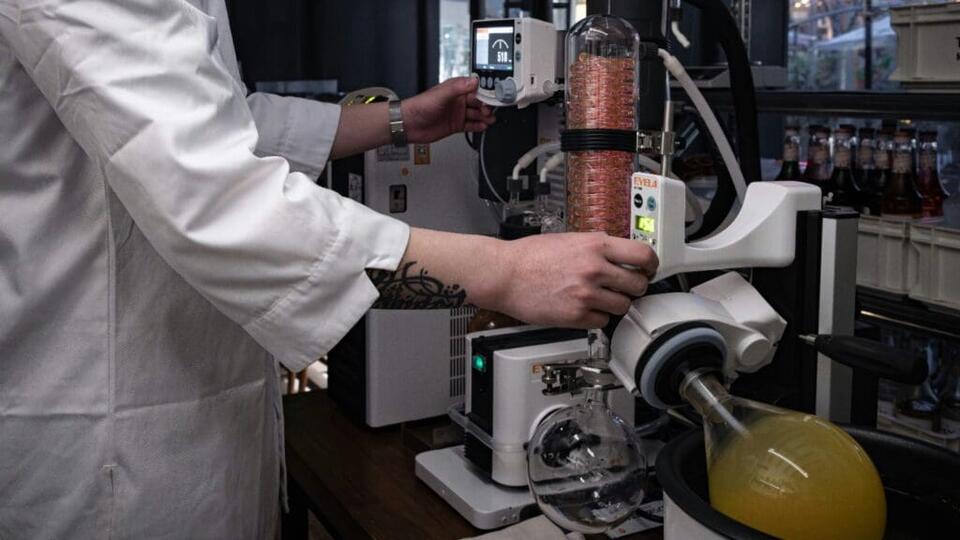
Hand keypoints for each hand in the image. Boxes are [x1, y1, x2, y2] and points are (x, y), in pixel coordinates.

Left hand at [401, 77, 495, 143]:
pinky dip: (478, 126)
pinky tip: (483, 127)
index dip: (485, 92)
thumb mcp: (441, 94)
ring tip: (490, 119)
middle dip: (486, 106)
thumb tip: (474, 80)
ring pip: (476, 114)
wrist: (409, 124)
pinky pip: (471, 125)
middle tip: (490, 110)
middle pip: (478, 102)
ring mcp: (457, 113)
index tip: (494, 97)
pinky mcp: (455, 125)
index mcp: (455, 89)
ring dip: (484, 117)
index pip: (475, 89)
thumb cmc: (420, 106)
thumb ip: (458, 87)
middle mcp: (457, 101)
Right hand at [491, 233, 658, 328]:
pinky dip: (595, 318)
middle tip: (625, 288)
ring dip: (615, 304)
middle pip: (638, 284)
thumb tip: (616, 253)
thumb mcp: (568, 239)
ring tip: (599, 299)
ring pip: (623, 306)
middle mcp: (595, 269)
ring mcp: (586, 294)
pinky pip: (602, 322)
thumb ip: (595, 246)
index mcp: (595, 245)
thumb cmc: (528, 256)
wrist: (504, 274)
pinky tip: (583, 309)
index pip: (643, 255)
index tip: (649, 269)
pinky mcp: (576, 316)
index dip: (651, 265)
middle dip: (634, 287)